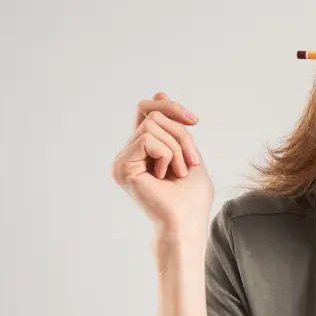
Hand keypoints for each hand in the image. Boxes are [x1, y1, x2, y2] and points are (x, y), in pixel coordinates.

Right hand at [111, 92, 213, 237]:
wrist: (187, 223)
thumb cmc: (191, 197)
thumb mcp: (188, 153)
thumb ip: (175, 128)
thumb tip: (158, 92)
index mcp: (143, 150)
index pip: (146, 111)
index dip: (169, 106)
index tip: (193, 121)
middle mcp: (128, 153)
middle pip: (154, 114)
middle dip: (181, 133)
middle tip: (192, 161)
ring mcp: (122, 160)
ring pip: (153, 125)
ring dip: (177, 147)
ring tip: (179, 171)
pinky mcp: (122, 167)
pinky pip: (147, 139)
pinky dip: (167, 154)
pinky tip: (165, 175)